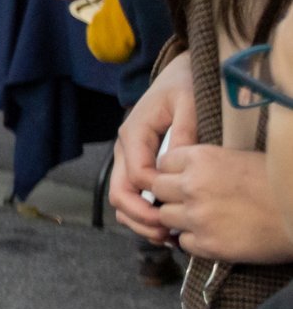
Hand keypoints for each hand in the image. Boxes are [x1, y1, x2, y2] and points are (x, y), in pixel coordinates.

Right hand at [109, 57, 193, 235]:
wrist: (179, 73)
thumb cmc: (185, 84)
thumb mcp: (188, 102)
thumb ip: (182, 132)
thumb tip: (176, 164)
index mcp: (133, 134)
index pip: (134, 176)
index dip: (151, 199)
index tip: (174, 215)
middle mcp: (125, 148)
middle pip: (119, 192)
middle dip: (140, 217)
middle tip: (167, 234)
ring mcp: (128, 156)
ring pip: (121, 197)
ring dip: (138, 219)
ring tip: (166, 236)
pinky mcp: (137, 162)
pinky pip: (132, 193)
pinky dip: (142, 212)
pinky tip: (164, 223)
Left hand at [141, 144, 289, 262]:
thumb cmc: (278, 183)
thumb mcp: (238, 158)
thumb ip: (206, 164)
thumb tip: (182, 171)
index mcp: (202, 159)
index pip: (163, 163)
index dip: (172, 172)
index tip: (183, 178)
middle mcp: (193, 186)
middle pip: (158, 190)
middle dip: (170, 195)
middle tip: (190, 200)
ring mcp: (198, 217)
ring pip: (164, 217)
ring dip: (179, 219)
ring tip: (203, 219)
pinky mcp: (208, 245)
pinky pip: (183, 242)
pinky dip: (193, 241)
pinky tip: (213, 235)